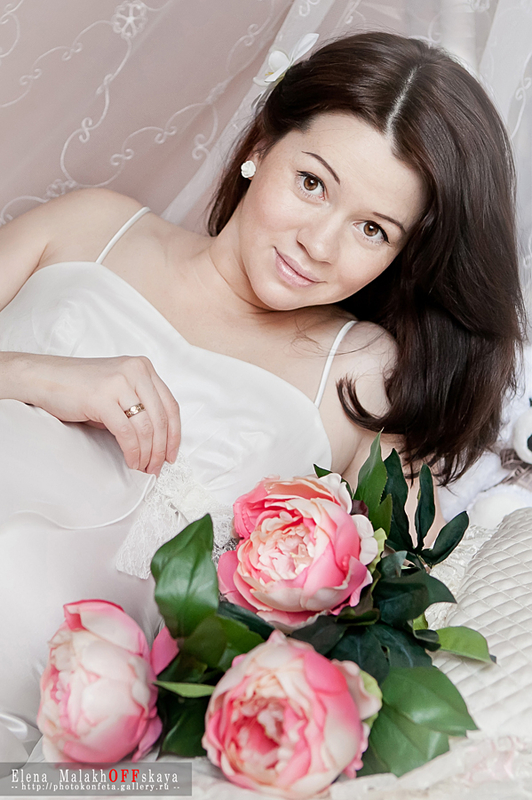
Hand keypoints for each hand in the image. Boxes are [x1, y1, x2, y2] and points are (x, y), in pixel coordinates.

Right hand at [23, 354, 180, 475]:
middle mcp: (135, 371)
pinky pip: (126, 432)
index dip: (175, 434)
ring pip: (146, 427)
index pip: (170, 405)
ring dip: (147, 454)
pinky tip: (131, 462)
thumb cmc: (78, 387)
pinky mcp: (102, 398)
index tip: (172, 454)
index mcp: (142, 367)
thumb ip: (138, 406)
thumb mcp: (117, 391)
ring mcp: (119, 382)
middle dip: (161, 449)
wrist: (43, 378)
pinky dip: (132, 452)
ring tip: (143, 468)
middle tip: (157, 468)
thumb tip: (157, 442)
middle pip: (161, 418)